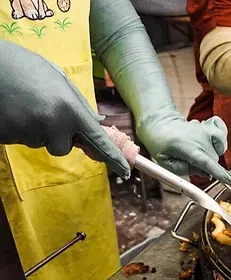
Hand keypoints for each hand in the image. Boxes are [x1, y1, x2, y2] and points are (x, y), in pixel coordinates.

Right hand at [0, 40, 130, 177]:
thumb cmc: (23, 66)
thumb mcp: (57, 78)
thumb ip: (79, 103)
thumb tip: (98, 121)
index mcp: (70, 108)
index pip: (98, 140)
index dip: (113, 157)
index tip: (126, 170)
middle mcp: (53, 124)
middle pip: (63, 147)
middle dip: (57, 135)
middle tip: (42, 108)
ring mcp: (28, 133)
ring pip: (40, 143)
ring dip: (35, 129)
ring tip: (23, 104)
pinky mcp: (7, 137)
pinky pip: (20, 140)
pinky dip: (17, 129)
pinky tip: (11, 109)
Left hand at [138, 115, 230, 184]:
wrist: (160, 125)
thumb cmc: (162, 145)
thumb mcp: (167, 164)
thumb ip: (187, 170)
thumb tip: (207, 173)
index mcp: (187, 148)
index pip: (207, 163)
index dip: (220, 174)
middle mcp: (200, 137)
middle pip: (214, 159)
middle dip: (206, 165)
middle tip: (190, 159)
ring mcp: (206, 129)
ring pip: (221, 147)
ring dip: (214, 152)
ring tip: (201, 150)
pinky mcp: (210, 124)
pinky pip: (222, 131)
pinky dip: (220, 137)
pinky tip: (211, 139)